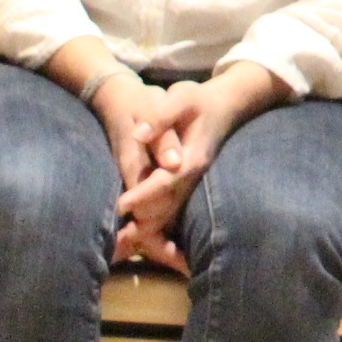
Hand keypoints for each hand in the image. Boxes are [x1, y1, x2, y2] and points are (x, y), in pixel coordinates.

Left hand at [111, 64, 285, 270]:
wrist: (225, 106)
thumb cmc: (200, 101)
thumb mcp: (183, 97)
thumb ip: (162, 116)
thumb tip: (140, 135)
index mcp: (193, 157)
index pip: (166, 181)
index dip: (144, 194)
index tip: (121, 205)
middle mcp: (194, 176)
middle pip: (168, 207)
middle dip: (143, 223)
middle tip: (115, 238)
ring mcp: (192, 184)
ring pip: (170, 215)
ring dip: (148, 230)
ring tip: (121, 244)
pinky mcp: (186, 187)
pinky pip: (170, 213)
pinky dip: (155, 229)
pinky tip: (135, 238)